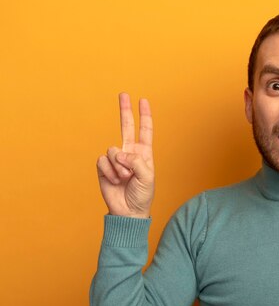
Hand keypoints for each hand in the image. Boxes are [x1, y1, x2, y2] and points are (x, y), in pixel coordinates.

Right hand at [96, 93, 154, 217]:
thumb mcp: (147, 177)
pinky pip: (103, 161)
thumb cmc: (142, 195)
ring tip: (125, 178)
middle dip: (125, 110)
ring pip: (113, 150)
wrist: (128, 211)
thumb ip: (136, 161)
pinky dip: (109, 171)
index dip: (145, 116)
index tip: (144, 101)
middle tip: (124, 94)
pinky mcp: (103, 167)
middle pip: (126, 127)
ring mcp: (116, 159)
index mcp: (144, 154)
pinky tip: (114, 180)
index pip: (145, 131)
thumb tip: (120, 153)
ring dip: (119, 166)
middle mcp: (130, 153)